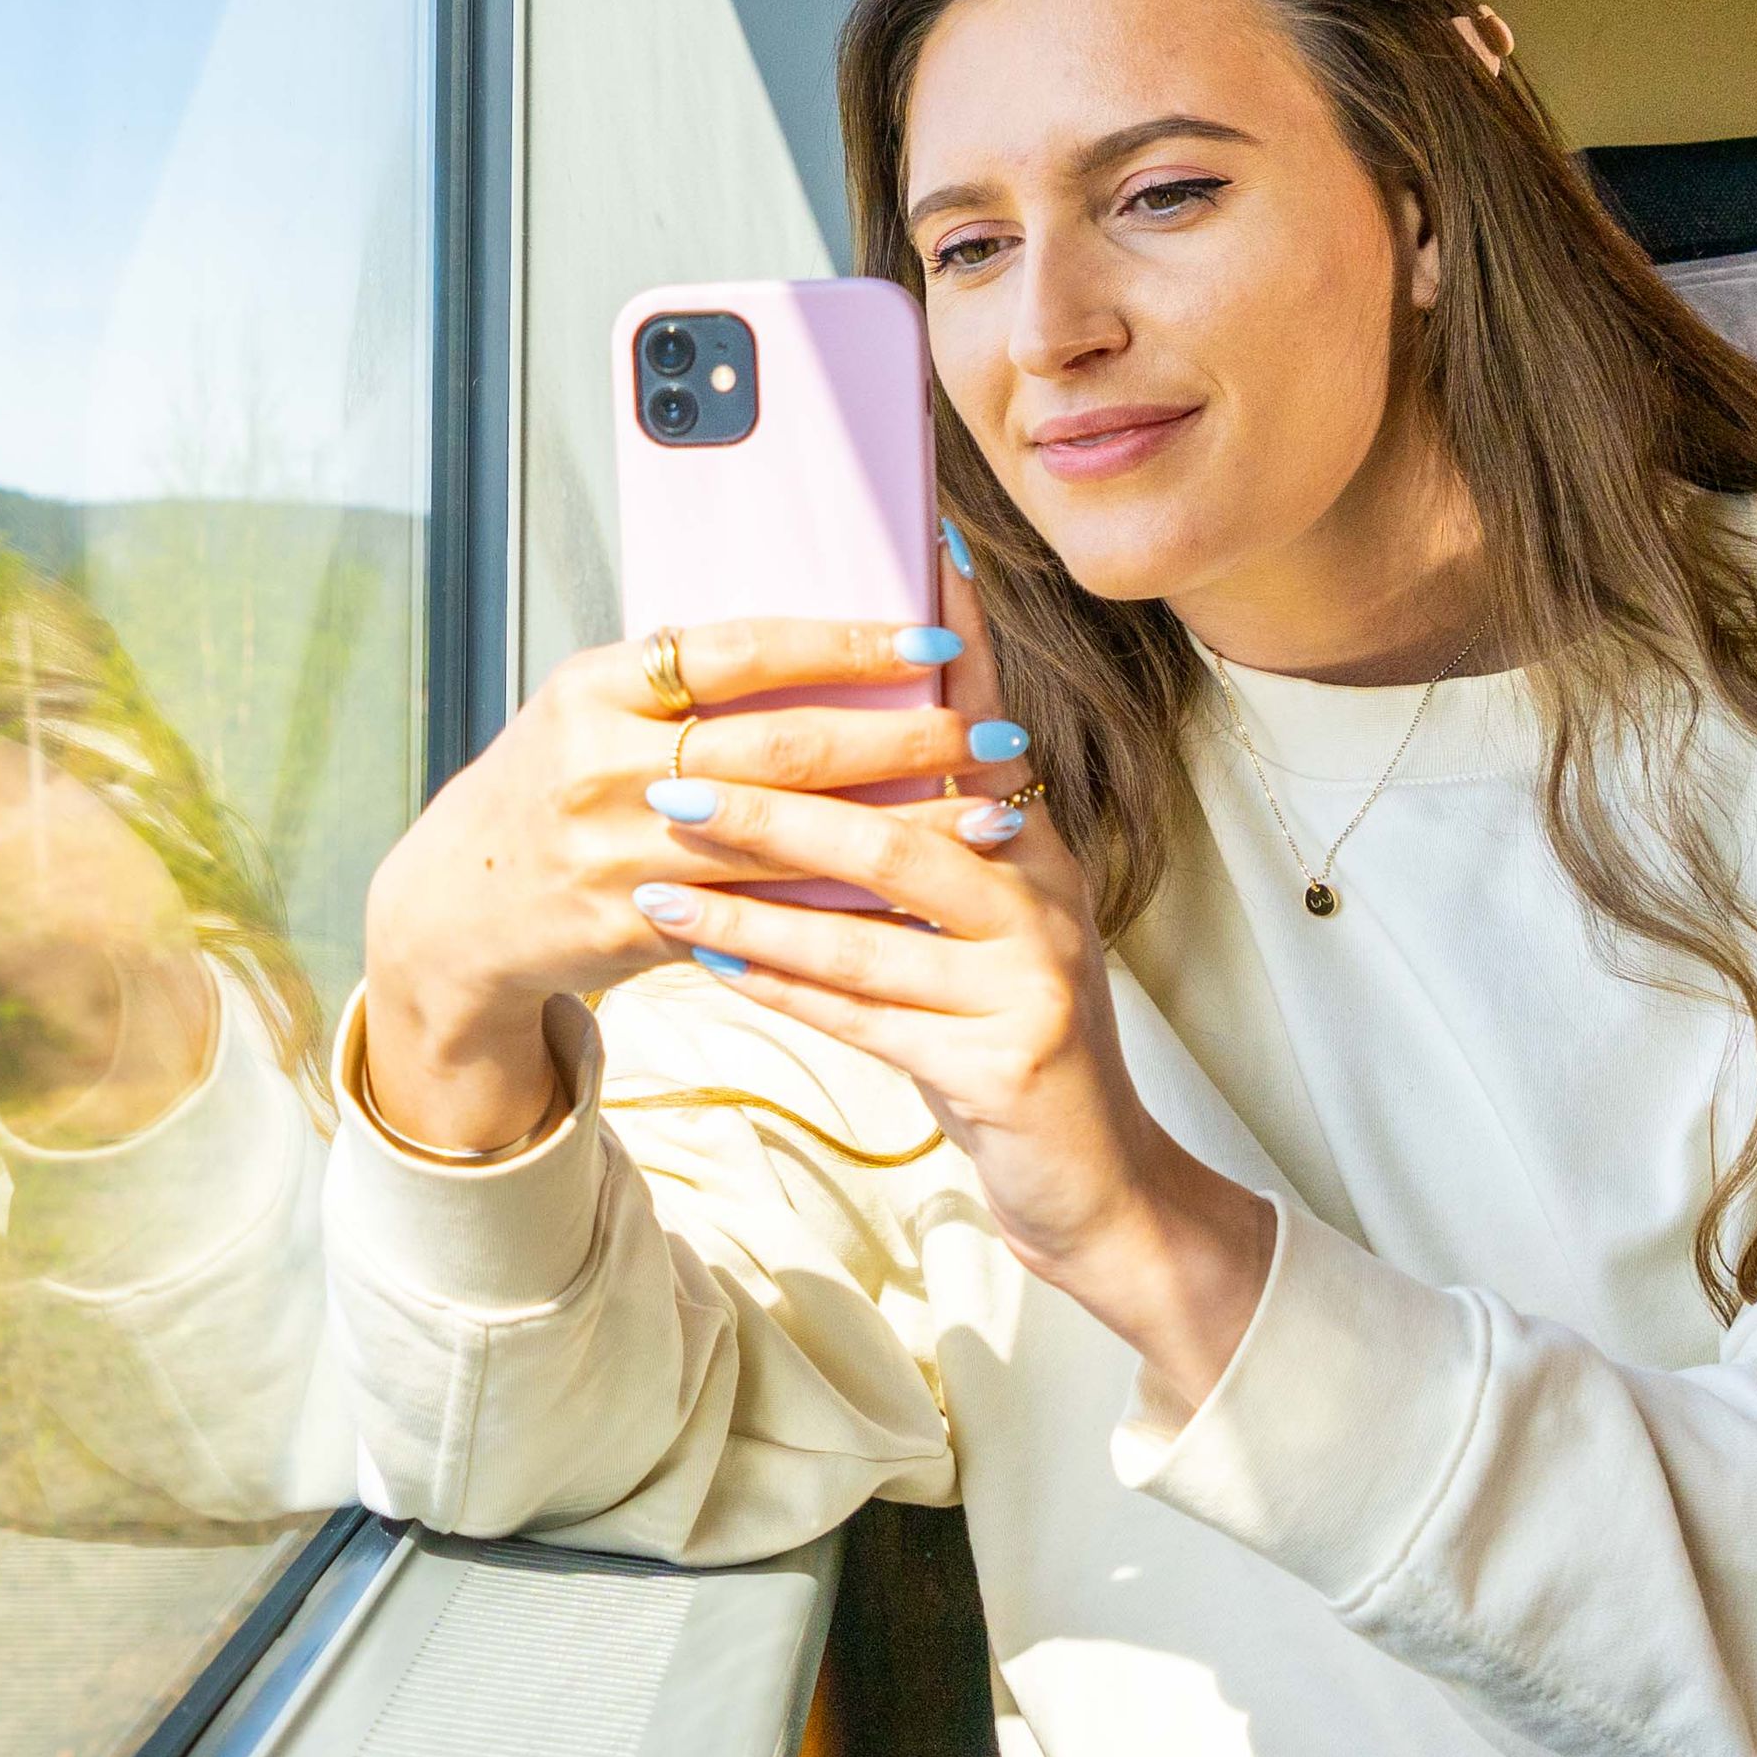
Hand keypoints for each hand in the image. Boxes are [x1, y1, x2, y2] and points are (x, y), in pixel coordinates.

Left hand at [604, 559, 1275, 1420]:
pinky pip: (873, 1019)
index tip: (892, 575)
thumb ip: (924, 851)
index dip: (944, 650)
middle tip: (673, 782)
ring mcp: (1034, 984)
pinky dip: (787, 991)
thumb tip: (822, 760)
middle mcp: (1045, 903)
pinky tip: (716, 968)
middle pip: (900, 829)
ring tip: (658, 886)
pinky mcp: (1008, 1066)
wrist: (1097, 1181)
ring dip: (754, 905)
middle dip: (778, 801)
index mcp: (1036, 854)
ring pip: (873, 928)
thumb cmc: (1007, 1041)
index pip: (978, 731)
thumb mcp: (981, 934)